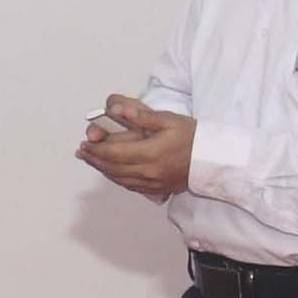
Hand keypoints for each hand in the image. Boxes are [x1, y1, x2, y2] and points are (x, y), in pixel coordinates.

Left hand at [79, 97, 194, 198]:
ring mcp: (153, 183)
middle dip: (94, 159)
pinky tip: (111, 171)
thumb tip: (115, 108)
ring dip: (102, 169)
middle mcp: (150, 171)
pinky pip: (130, 186)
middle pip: (112, 167)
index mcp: (151, 153)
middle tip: (83, 152)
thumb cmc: (193, 137)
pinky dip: (116, 177)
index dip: (96, 149)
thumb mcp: (168, 120)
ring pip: (119, 178)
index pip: (113, 153)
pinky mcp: (158, 189)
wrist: (214, 159)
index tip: (85, 144)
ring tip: (91, 160)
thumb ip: (140, 115)